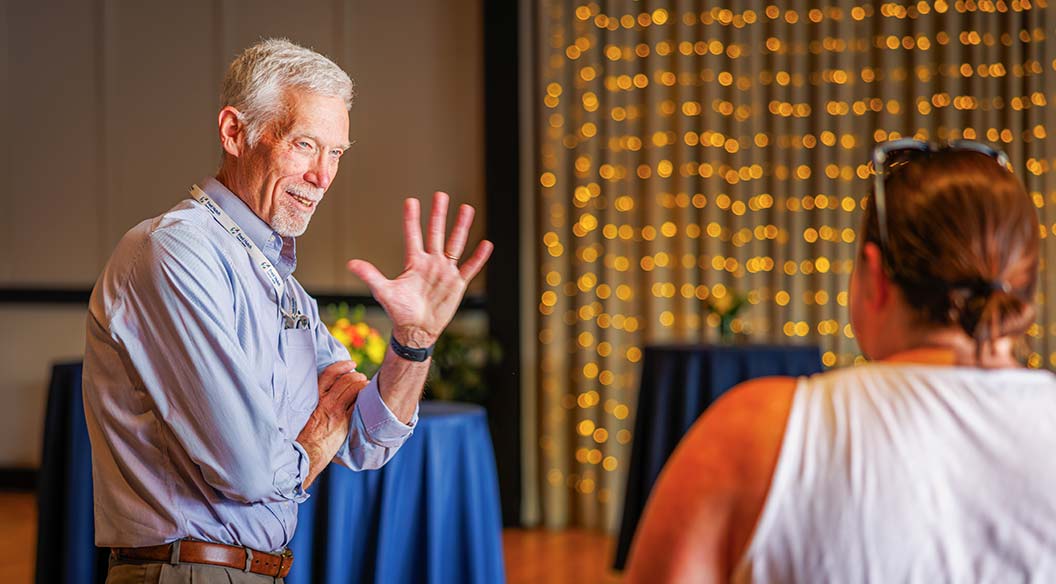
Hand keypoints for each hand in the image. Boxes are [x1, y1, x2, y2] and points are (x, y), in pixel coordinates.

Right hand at [296, 362, 369, 488]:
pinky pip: (357, 405)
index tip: (351, 363)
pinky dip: (364, 398)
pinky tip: (367, 399)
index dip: (342, 366)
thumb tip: (328, 394)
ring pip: (354, 389)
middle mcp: (326, 402)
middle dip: (356, 375)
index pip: (329, 374)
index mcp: (315, 398)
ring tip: (366, 385)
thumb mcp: (306, 414)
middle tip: (361, 376)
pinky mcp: (344, 422)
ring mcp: (336, 412)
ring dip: (363, 384)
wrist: (306, 453)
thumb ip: (316, 403)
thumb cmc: (304, 436)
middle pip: (346, 380)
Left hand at [347, 192, 492, 346]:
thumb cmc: (400, 312)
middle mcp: (431, 262)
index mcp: (414, 262)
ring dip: (461, 227)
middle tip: (441, 195)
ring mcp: (445, 271)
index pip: (413, 235)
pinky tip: (485, 244)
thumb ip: (371, 276)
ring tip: (467, 209)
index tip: (411, 201)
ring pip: (455, 244)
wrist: (417, 330)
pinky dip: (478, 257)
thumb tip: (351, 264)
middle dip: (438, 214)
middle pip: (436, 233)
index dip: (411, 219)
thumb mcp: (384, 292)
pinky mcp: (457, 283)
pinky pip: (469, 267)